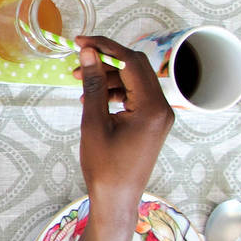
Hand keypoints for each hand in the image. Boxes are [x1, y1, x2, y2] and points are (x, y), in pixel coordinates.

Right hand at [71, 35, 173, 228]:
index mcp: (153, 107)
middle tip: (78, 59)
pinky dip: (114, 91)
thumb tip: (89, 53)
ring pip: (134, 81)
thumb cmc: (104, 166)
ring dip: (108, 76)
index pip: (131, 63)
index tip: (80, 42)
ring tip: (80, 81)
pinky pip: (134, 95)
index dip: (105, 47)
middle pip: (136, 68)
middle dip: (106, 60)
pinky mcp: (151, 122)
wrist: (117, 198)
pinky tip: (93, 97)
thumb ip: (94, 84)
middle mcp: (162, 107)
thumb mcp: (94, 122)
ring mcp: (159, 115)